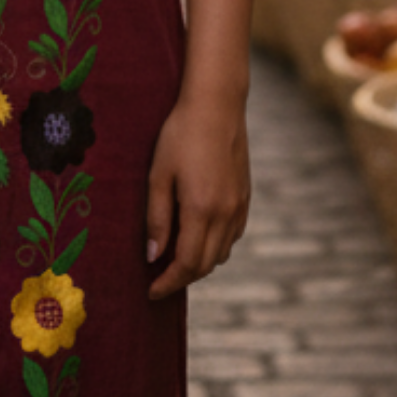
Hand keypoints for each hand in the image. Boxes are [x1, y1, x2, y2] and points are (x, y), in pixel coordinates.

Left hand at [144, 92, 250, 300]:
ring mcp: (239, 207)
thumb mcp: (159, 174)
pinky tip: (198, 237)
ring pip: (221, 253)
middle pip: (206, 265)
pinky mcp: (245, 198)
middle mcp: (225, 214)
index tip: (151, 291)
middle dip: (182, 278)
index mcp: (201, 209)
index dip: (168, 282)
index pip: (186, 264)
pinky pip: (232, 236)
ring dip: (199, 264)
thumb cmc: (180, 135)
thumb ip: (157, 218)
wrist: (217, 105)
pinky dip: (215, 247)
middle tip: (159, 281)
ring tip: (174, 260)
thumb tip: (152, 256)